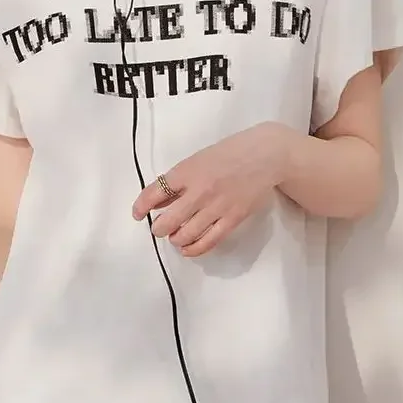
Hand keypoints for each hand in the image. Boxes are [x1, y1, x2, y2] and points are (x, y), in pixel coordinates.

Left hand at [131, 122, 291, 256]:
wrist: (265, 155)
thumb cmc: (229, 153)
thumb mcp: (197, 159)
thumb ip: (176, 181)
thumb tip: (156, 201)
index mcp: (187, 172)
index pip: (155, 193)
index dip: (141, 206)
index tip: (137, 214)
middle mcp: (199, 191)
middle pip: (168, 221)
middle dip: (158, 229)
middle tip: (158, 228)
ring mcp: (217, 207)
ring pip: (186, 235)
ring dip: (175, 239)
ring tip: (175, 236)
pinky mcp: (233, 219)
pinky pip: (209, 241)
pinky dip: (194, 249)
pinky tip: (187, 249)